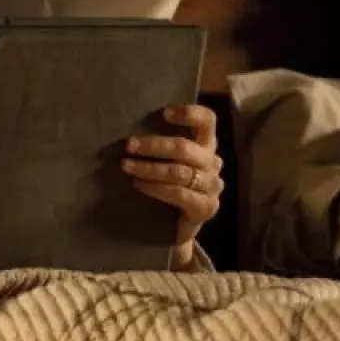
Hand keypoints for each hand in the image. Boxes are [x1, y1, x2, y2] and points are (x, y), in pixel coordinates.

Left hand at [121, 104, 223, 265]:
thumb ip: (160, 144)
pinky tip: (139, 185)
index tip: (163, 113)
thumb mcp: (168, 160)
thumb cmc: (167, 185)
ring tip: (126, 166)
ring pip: (179, 172)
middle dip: (154, 145)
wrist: (176, 227)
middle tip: (129, 145)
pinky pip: (179, 194)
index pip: (207, 121)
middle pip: (186, 148)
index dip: (189, 113)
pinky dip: (156, 188)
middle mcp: (213, 163)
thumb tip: (128, 126)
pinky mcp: (206, 208)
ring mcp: (212, 187)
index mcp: (206, 144)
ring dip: (149, 168)